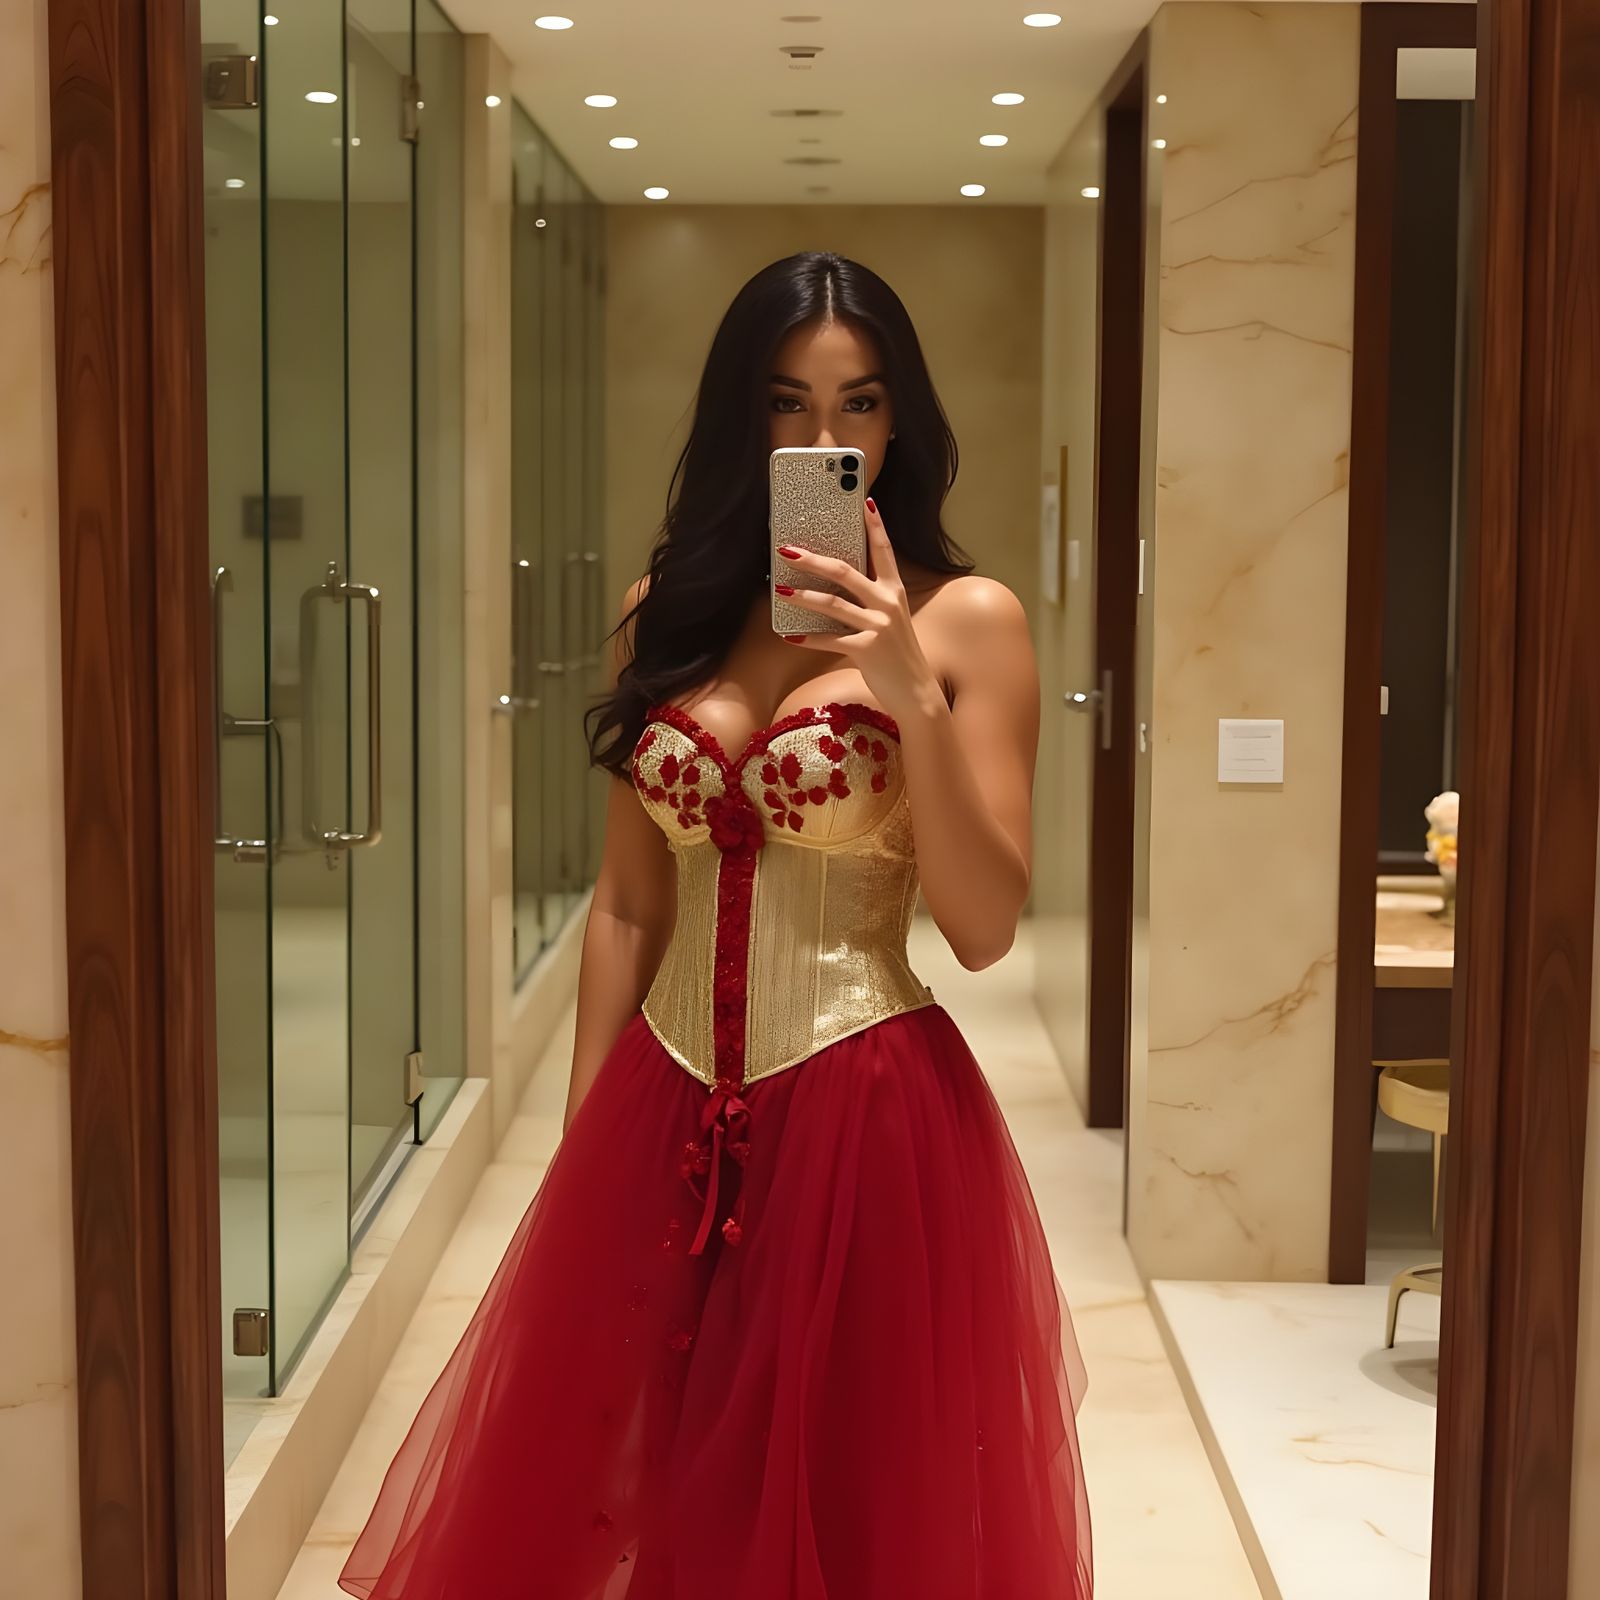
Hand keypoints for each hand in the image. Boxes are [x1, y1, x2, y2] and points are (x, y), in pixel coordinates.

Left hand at [774, 496, 938, 721]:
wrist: (916, 693)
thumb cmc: (898, 656)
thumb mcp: (891, 622)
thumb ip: (871, 602)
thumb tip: (834, 587)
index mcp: (894, 591)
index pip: (884, 550)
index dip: (874, 524)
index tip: (863, 501)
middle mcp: (888, 603)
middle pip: (846, 571)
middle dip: (813, 559)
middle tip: (787, 549)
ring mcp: (879, 626)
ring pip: (833, 603)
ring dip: (802, 595)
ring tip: (780, 589)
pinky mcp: (867, 649)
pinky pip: (830, 639)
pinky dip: (808, 638)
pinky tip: (789, 636)